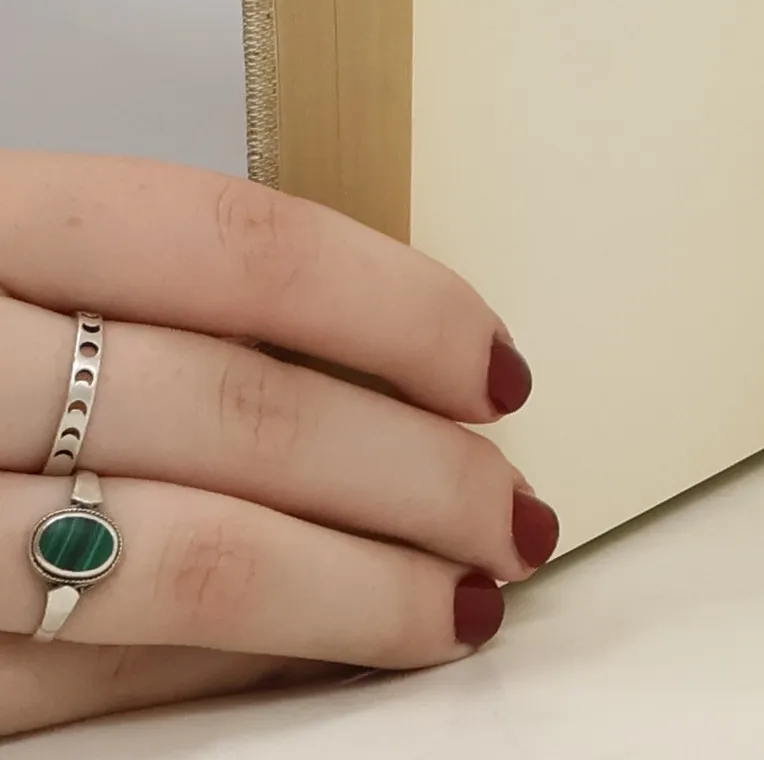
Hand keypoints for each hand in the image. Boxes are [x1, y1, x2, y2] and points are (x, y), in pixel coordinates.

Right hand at [0, 153, 549, 738]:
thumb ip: (128, 289)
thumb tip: (368, 356)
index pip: (228, 244)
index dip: (391, 306)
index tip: (496, 366)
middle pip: (229, 407)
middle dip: (410, 468)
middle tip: (515, 504)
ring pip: (178, 555)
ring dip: (354, 589)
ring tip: (461, 600)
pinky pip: (89, 679)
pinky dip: (231, 667)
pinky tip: (322, 656)